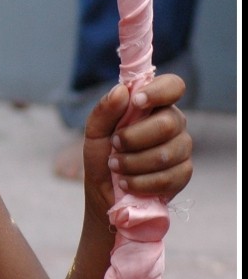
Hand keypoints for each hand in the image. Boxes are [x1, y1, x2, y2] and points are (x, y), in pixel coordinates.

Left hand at [82, 73, 191, 208]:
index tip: (137, 101)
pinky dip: (140, 182)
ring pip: (167, 153)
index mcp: (153, 105)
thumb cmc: (102, 156)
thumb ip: (104, 110)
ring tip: (115, 166)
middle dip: (134, 138)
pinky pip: (168, 177)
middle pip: (168, 123)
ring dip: (133, 163)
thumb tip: (121, 90)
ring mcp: (181, 148)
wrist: (104, 193)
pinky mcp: (183, 174)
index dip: (158, 91)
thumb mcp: (94, 132)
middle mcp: (173, 123)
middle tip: (114, 145)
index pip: (172, 86)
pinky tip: (127, 182)